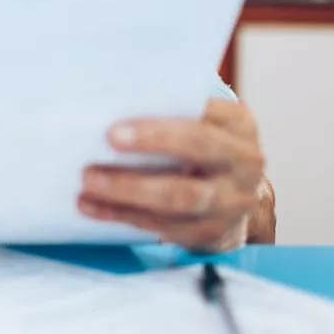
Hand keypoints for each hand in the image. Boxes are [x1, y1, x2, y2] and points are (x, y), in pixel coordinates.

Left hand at [78, 99, 269, 251]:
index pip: (202, 115)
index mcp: (238, 125)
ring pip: (180, 196)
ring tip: (89, 181)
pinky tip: (92, 206)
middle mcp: (244, 161)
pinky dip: (123, 215)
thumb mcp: (201, 123)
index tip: (113, 130)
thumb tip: (108, 101)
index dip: (159, 125)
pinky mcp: (213, 231)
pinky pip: (165, 226)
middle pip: (197, 149)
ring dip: (129, 189)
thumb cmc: (201, 148)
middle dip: (149, 145)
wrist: (236, 199)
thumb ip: (169, 109)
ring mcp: (232, 200)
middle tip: (104, 144)